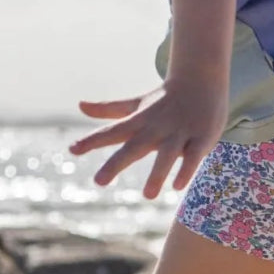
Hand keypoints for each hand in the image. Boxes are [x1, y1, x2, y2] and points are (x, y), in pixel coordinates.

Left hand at [69, 79, 226, 198]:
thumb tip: (80, 106)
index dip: (92, 140)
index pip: (112, 131)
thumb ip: (109, 109)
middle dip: (116, 163)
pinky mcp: (202, 138)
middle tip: (98, 182)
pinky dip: (185, 171)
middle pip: (134, 147)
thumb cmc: (166, 97)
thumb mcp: (137, 104)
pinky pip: (193, 157)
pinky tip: (178, 187)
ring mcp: (180, 133)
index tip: (72, 150)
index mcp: (140, 121)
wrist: (201, 78)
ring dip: (157, 174)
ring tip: (148, 196)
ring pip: (166, 155)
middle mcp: (157, 127)